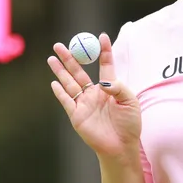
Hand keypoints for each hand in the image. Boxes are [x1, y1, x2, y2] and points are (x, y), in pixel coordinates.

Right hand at [47, 33, 141, 158]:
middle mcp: (94, 92)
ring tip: (51, 57)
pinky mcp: (77, 115)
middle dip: (69, 57)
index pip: (105, 64)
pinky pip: (67, 101)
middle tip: (60, 45)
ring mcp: (84, 103)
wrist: (121, 146)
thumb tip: (104, 82)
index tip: (101, 36)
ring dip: (60, 71)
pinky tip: (54, 82)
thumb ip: (119, 88)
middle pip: (79, 71)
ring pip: (69, 83)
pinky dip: (60, 92)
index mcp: (109, 86)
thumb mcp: (130, 102)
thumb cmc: (129, 124)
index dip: (103, 50)